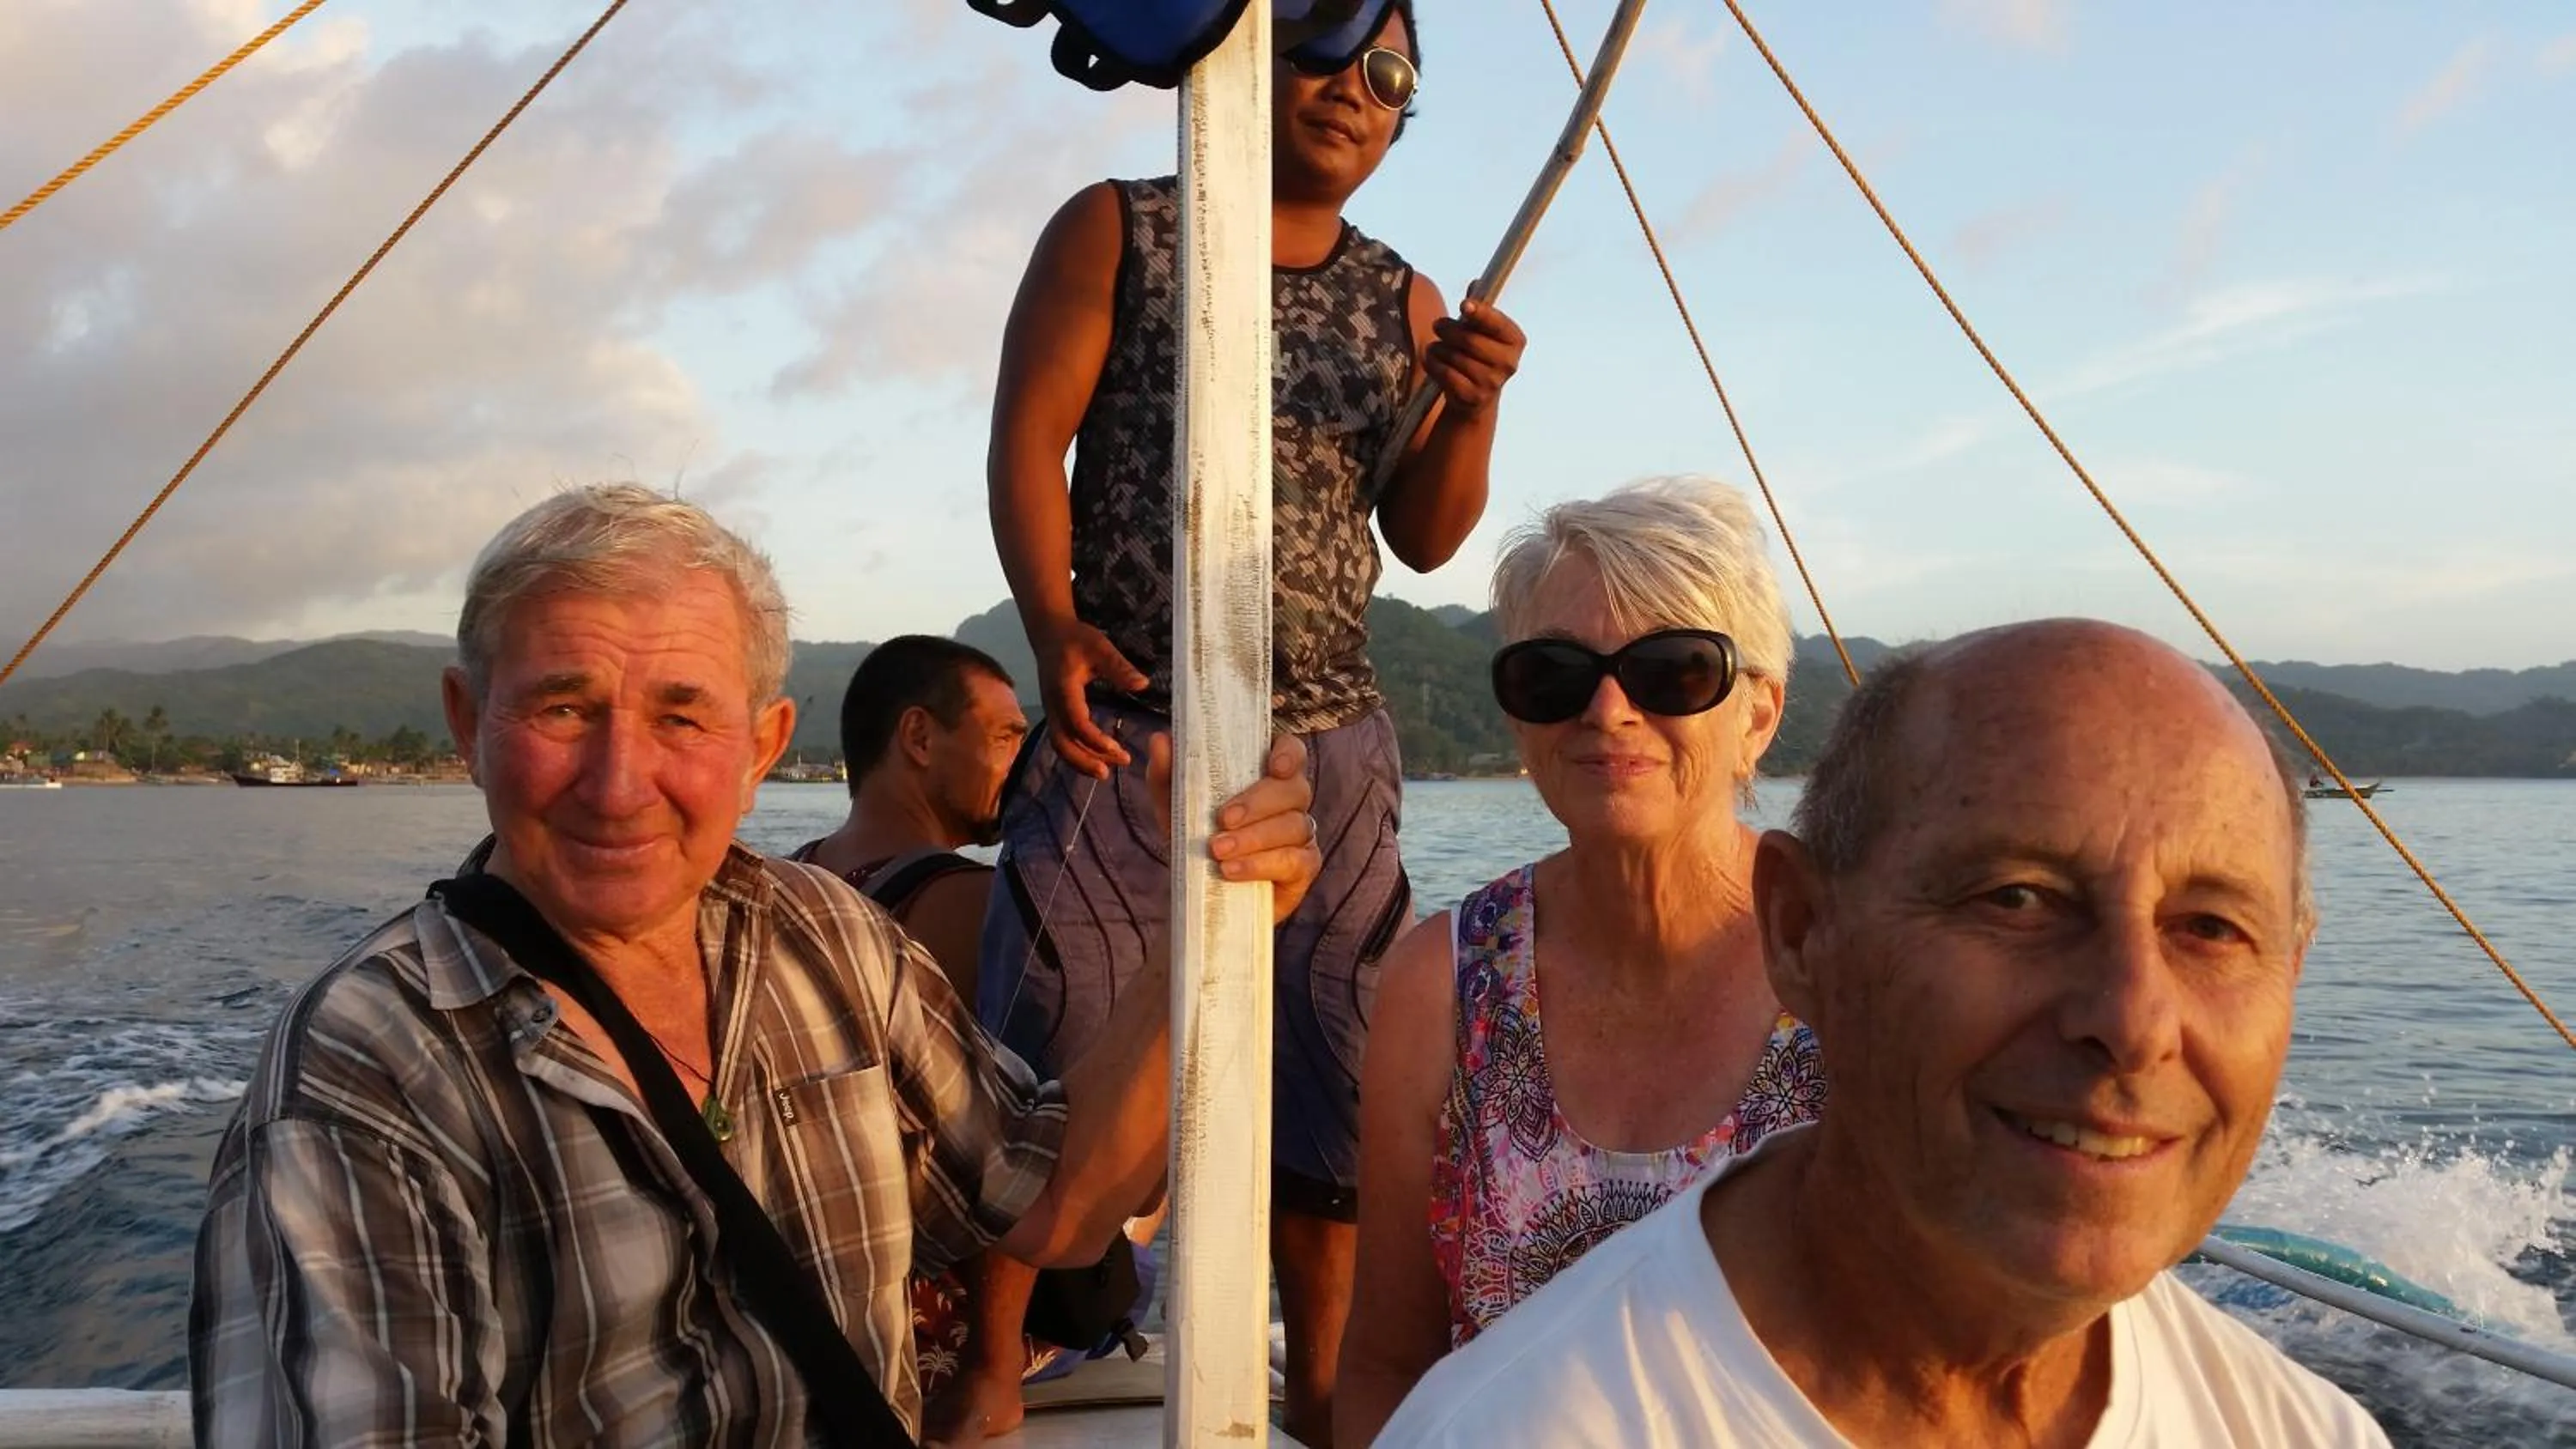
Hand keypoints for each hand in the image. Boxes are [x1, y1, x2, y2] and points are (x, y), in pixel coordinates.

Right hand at [1033, 616, 1148, 777]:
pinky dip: (1078, 752)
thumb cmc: (1075, 639)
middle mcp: (1053, 705)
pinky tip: (1098, 757)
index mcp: (1063, 689)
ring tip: (1107, 769)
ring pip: (1061, 744)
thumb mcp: (1100, 647)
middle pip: (1062, 742)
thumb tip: (1142, 685)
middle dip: (1083, 760)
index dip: (1094, 738)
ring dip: (1082, 759)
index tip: (1115, 748)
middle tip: (1109, 771)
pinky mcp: (1055, 713)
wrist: (1049, 634)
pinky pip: (1063, 739)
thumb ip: (1119, 667)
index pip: (1076, 721)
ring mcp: (1052, 711)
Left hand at [1145, 733, 1321, 926]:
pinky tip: (1232, 870)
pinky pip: (1294, 861)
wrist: (1202, 890)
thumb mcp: (1174, 805)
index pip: (1292, 751)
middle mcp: (1291, 800)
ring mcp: (1302, 834)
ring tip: (1218, 850)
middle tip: (1223, 819)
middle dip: (1257, 803)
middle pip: (1294, 789)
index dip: (1289, 754)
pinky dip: (1261, 865)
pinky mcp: (1304, 867)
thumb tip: (1161, 740)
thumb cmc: (1196, 836)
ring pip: (1294, 826)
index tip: (1273, 767)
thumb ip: (1167, 774)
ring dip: (1254, 838)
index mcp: (1266, 774)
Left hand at [1423, 295, 1524, 416]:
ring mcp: (1492, 383)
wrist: (1476, 397)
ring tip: (1437, 346)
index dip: (1480, 313)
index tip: (1463, 306)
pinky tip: (1433, 359)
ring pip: (1454, 355)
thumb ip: (1479, 308)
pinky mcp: (1473, 397)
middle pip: (1470, 340)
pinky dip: (1433, 362)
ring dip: (1438, 347)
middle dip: (1448, 329)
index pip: (1497, 324)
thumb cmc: (1477, 354)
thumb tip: (1476, 283)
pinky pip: (1444, 373)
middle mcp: (1509, 363)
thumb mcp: (1482, 331)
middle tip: (1438, 324)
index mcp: (1515, 341)